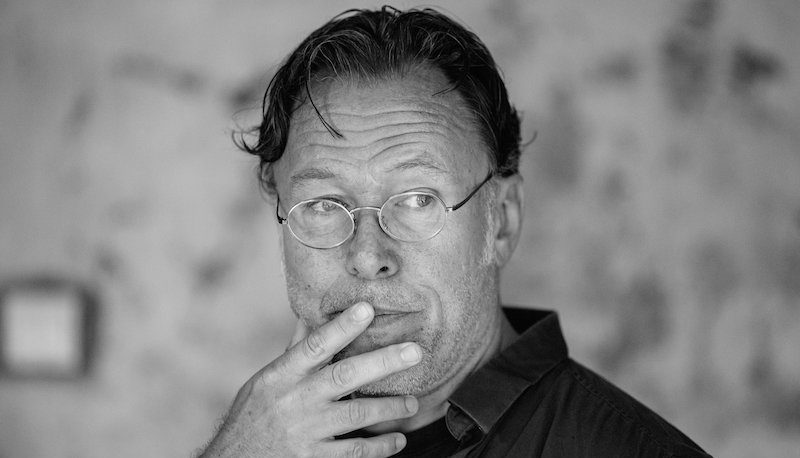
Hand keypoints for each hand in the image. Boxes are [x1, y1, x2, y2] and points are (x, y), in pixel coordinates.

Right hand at [199, 302, 421, 457]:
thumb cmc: (252, 417)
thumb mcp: (265, 381)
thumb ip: (293, 352)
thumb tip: (309, 316)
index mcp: (282, 375)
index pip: (315, 345)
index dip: (342, 326)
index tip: (367, 309)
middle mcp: (295, 400)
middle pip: (345, 376)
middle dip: (383, 362)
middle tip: (414, 352)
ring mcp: (305, 432)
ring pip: (356, 414)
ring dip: (390, 407)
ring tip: (412, 402)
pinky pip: (353, 452)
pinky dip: (379, 447)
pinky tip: (397, 440)